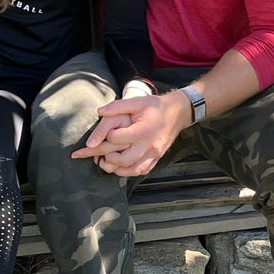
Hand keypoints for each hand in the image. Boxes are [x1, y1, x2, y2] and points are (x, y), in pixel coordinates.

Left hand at [71, 92, 190, 176]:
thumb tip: (99, 112)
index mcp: (143, 130)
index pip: (117, 138)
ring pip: (131, 169)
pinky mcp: (156, 159)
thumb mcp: (137, 101)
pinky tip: (119, 166)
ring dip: (115, 168)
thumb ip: (117, 106)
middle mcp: (149, 145)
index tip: (104, 133)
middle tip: (96, 154)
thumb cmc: (155, 106)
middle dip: (107, 157)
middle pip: (123, 159)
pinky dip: (127, 171)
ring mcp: (154, 154)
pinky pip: (140, 171)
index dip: (106, 136)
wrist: (178, 113)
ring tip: (105, 161)